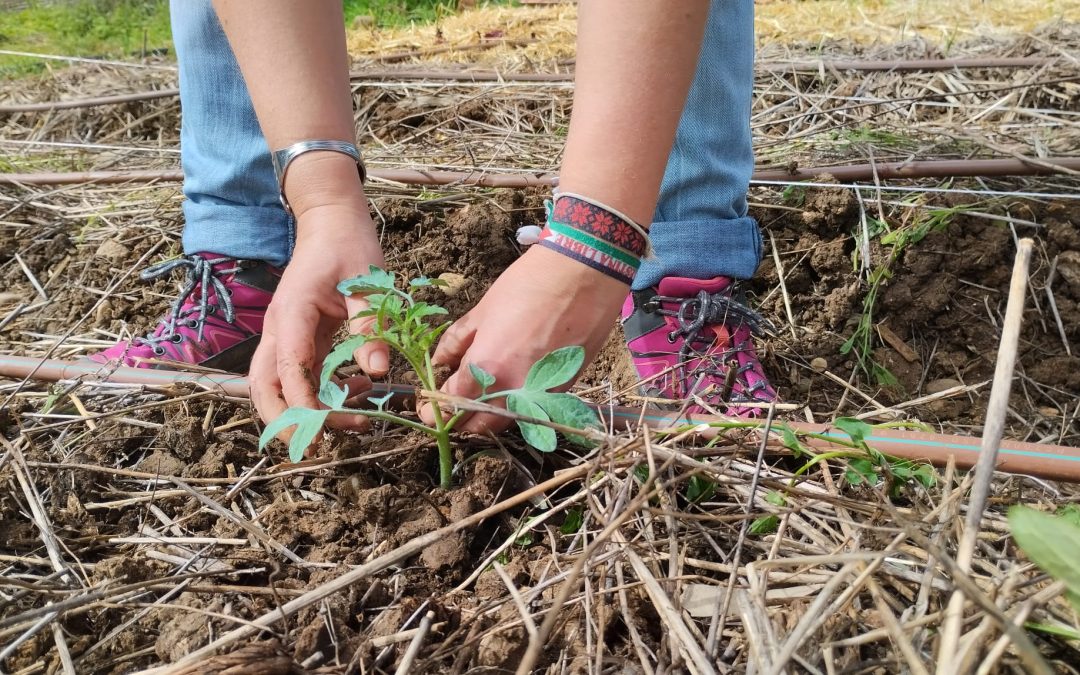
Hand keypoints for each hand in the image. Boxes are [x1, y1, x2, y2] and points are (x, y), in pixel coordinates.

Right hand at [250, 202, 387, 443]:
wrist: (332, 223)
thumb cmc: (350, 246)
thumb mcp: (369, 282)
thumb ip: (372, 325)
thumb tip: (378, 371)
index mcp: (293, 314)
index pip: (288, 368)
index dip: (303, 403)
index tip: (324, 428)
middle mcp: (280, 329)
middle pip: (263, 386)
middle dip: (283, 420)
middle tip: (317, 445)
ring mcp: (285, 336)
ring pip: (274, 386)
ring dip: (300, 412)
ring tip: (347, 424)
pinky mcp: (299, 340)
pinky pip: (298, 376)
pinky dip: (317, 395)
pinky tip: (354, 396)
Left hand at [422, 246, 627, 432]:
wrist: (584, 274)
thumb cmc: (529, 284)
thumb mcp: (483, 310)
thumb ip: (457, 341)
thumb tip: (439, 361)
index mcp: (486, 369)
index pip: (451, 404)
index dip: (434, 409)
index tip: (428, 407)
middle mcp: (512, 390)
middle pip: (479, 426)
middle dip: (461, 422)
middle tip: (451, 408)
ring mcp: (541, 394)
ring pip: (507, 421)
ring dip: (489, 416)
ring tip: (480, 397)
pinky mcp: (564, 390)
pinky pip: (532, 409)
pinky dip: (516, 405)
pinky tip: (511, 387)